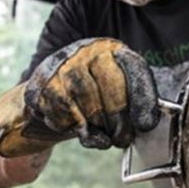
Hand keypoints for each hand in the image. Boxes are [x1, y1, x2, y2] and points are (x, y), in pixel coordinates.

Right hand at [0, 38, 159, 156]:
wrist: (48, 91)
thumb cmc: (90, 93)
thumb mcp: (112, 89)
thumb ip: (130, 101)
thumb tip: (145, 123)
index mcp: (111, 49)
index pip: (135, 69)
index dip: (143, 98)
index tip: (146, 125)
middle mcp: (87, 51)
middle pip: (110, 88)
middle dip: (119, 121)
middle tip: (121, 138)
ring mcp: (62, 65)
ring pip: (87, 104)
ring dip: (97, 127)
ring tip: (100, 136)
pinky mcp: (42, 85)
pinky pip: (64, 115)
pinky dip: (72, 128)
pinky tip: (75, 125)